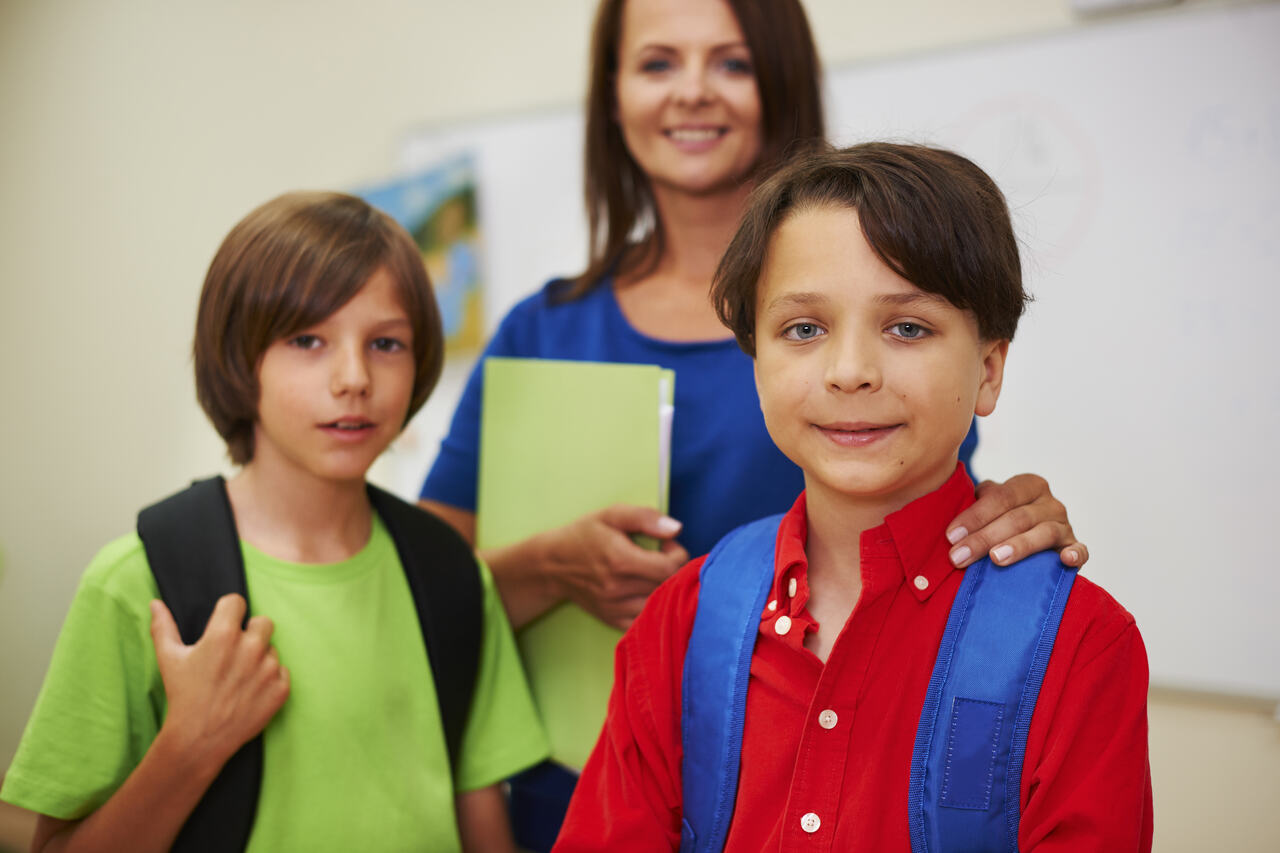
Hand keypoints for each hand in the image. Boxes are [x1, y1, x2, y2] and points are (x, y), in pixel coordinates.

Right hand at [150, 594, 289, 766]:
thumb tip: (156, 604)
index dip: (228, 613)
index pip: (237, 602)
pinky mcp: (281, 689)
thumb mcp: (169, 659)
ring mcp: (268, 669)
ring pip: (271, 649)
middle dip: (250, 633)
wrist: (199, 739)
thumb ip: (163, 627)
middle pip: (262, 622)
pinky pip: (281, 671)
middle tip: (234, 653)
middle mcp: (251, 648)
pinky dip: (270, 679)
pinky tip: (250, 691)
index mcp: (224, 635)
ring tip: (238, 678)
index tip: (224, 625)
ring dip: (259, 658)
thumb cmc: (183, 695)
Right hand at [545, 505, 689, 630]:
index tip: (667, 545)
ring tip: (654, 574)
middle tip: (662, 557)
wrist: (552, 565)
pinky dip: (653, 608)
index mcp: (620, 560)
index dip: (678, 554)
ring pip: (660, 606)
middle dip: (674, 570)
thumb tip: (676, 529)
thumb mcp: (611, 515)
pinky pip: (646, 622)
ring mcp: (615, 608)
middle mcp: (617, 588)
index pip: (670, 568)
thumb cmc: (584, 535)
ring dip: (665, 590)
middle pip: (668, 586)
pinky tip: (646, 592)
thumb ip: (644, 518)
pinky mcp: (612, 620)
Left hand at [946, 473, 1088, 568]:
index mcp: (1028, 486)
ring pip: (1042, 533)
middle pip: (1016, 517)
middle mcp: (1049, 503)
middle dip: (984, 538)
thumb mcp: (991, 507)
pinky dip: (1075, 554)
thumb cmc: (1003, 521)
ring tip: (996, 559)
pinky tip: (1064, 560)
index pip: (1000, 497)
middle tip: (959, 557)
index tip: (950, 536)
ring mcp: (1064, 525)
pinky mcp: (1074, 548)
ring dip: (1019, 546)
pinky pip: (1079, 550)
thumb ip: (977, 503)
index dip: (974, 516)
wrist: (1035, 542)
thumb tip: (952, 513)